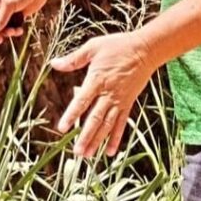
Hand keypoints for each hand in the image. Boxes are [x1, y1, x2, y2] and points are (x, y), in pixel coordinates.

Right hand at [0, 0, 49, 44]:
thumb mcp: (9, 4)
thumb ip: (1, 19)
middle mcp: (0, 8)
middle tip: (0, 41)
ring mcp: (10, 12)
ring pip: (4, 28)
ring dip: (8, 33)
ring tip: (15, 32)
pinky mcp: (19, 15)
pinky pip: (14, 27)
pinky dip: (15, 31)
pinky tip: (20, 30)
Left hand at [50, 32, 154, 157]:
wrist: (146, 49)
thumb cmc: (119, 46)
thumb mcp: (93, 47)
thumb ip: (74, 59)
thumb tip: (54, 64)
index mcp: (97, 79)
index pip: (82, 100)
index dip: (72, 114)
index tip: (62, 127)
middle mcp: (109, 93)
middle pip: (96, 118)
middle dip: (86, 136)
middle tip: (77, 152)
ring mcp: (120, 100)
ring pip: (108, 125)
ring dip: (98, 140)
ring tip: (88, 155)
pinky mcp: (128, 103)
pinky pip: (122, 123)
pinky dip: (116, 138)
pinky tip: (111, 151)